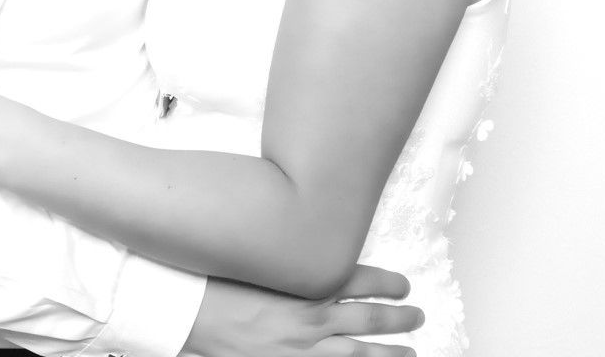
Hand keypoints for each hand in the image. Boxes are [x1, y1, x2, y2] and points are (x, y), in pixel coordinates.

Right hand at [181, 265, 422, 356]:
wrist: (186, 312)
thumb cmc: (217, 282)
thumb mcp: (261, 261)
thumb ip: (291, 262)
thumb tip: (319, 257)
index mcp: (305, 286)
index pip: (360, 279)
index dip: (387, 283)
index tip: (404, 284)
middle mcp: (310, 320)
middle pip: (369, 319)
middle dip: (399, 319)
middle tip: (418, 316)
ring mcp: (301, 350)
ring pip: (360, 355)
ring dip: (391, 355)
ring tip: (412, 353)